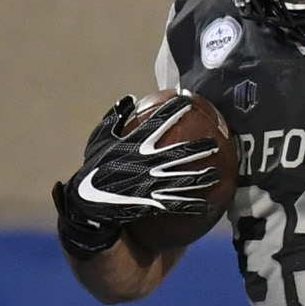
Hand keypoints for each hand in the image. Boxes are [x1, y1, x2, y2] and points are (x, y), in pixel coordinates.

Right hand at [52, 94, 223, 257]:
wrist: (88, 204)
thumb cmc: (93, 168)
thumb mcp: (99, 139)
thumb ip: (114, 118)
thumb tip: (130, 99)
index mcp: (133, 144)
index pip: (158, 121)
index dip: (174, 110)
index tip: (188, 102)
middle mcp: (145, 162)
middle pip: (180, 152)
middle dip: (200, 148)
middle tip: (215, 143)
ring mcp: (151, 183)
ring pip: (184, 179)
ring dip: (203, 177)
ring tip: (216, 173)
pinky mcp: (152, 203)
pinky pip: (177, 204)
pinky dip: (192, 205)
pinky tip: (206, 206)